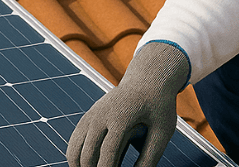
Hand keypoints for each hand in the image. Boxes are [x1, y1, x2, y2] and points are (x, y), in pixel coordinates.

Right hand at [67, 42, 190, 166]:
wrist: (148, 79)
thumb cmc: (159, 106)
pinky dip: (77, 159)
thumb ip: (151, 156)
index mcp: (121, 116)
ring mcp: (91, 115)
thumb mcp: (163, 130)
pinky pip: (75, 143)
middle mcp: (101, 115)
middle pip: (88, 154)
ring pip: (75, 150)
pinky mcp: (87, 117)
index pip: (108, 152)